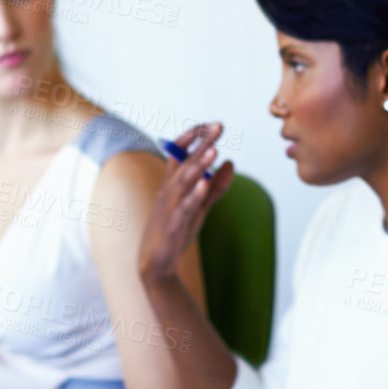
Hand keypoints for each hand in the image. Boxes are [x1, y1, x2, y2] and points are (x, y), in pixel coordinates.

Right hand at [139, 123, 235, 285]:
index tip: (214, 125)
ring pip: (183, 181)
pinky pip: (183, 208)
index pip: (180, 151)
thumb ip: (216, 186)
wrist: (156, 263)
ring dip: (198, 165)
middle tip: (218, 126)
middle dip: (201, 143)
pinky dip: (193, 196)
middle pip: (185, 161)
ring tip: (214, 150)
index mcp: (173, 182)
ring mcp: (169, 207)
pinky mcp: (172, 224)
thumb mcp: (200, 206)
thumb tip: (231, 162)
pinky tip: (204, 185)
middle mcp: (169, 190)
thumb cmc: (175, 231)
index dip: (195, 137)